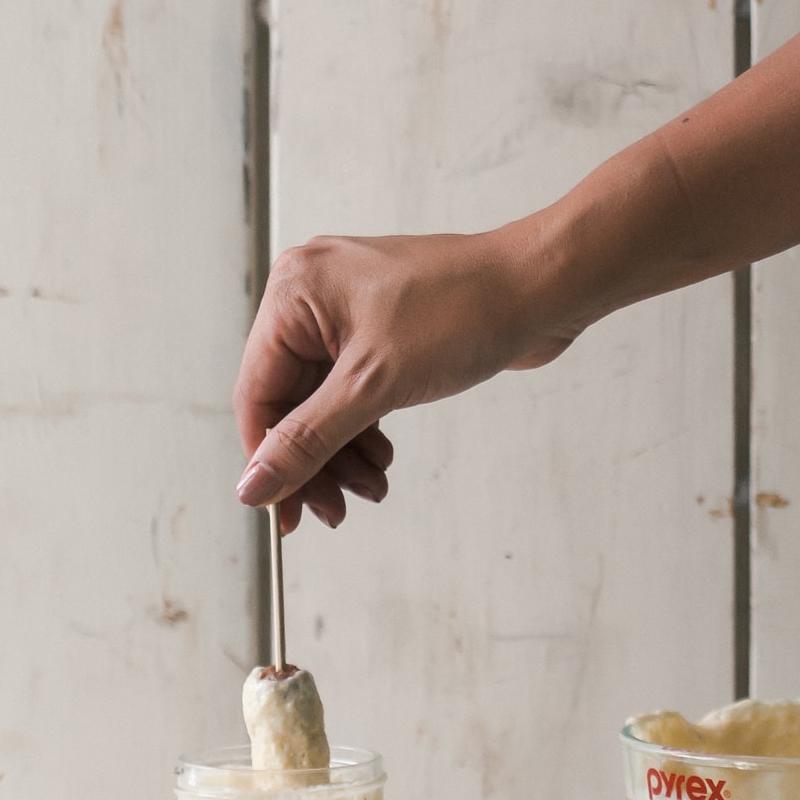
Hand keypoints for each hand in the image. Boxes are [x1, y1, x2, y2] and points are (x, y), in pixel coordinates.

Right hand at [233, 224, 575, 528]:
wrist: (543, 287)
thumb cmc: (465, 310)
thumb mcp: (374, 385)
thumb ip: (308, 440)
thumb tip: (256, 485)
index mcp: (295, 291)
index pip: (258, 391)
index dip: (267, 458)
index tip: (282, 511)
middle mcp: (315, 296)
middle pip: (290, 401)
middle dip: (314, 460)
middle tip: (334, 511)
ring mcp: (351, 313)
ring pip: (324, 402)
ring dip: (343, 453)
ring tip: (372, 488)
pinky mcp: (384, 331)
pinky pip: (354, 391)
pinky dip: (365, 430)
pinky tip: (382, 462)